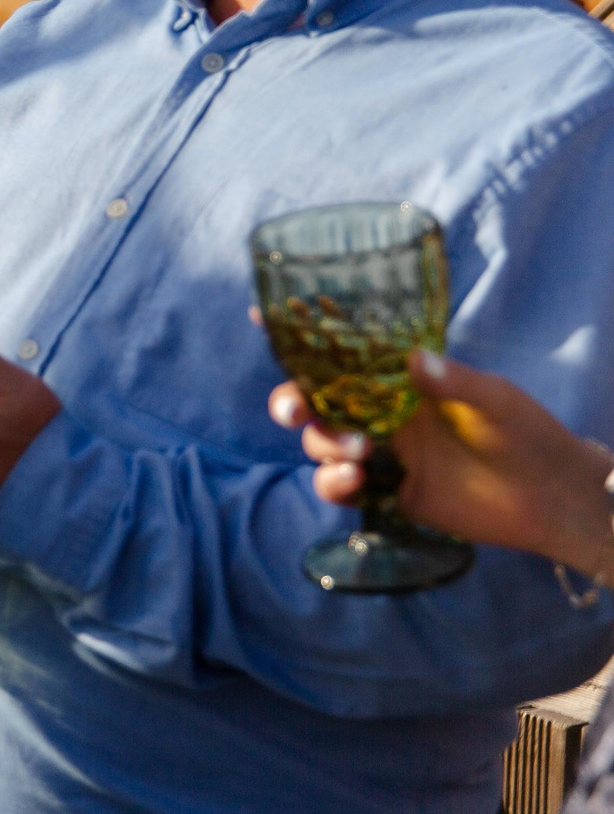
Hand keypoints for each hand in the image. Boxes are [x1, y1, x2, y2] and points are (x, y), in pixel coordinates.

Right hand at [271, 349, 613, 573]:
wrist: (553, 499)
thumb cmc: (530, 435)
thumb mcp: (497, 400)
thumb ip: (456, 382)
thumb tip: (415, 358)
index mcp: (403, 380)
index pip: (345, 351)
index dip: (301, 334)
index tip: (260, 314)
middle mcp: (385, 412)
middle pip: (316, 399)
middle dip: (292, 399)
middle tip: (295, 409)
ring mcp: (384, 452)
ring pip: (321, 441)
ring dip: (323, 444)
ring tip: (357, 456)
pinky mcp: (388, 491)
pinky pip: (340, 486)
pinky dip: (333, 484)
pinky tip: (352, 483)